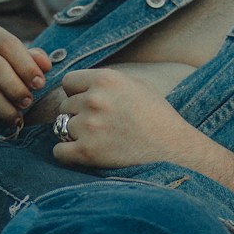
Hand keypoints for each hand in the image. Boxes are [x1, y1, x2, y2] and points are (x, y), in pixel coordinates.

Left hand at [51, 68, 200, 168]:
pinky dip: (68, 154)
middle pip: (64, 106)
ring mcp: (90, 126)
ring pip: (62, 127)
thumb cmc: (157, 116)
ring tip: (100, 139)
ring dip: (75, 134)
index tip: (90, 104)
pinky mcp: (87, 152)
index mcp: (106, 80)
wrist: (173, 150)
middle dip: (78, 114)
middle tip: (100, 125)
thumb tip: (79, 84)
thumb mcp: (135, 84)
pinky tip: (84, 153)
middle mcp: (95, 100)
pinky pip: (59, 151)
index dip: (76, 93)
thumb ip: (105, 81)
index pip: (68, 82)